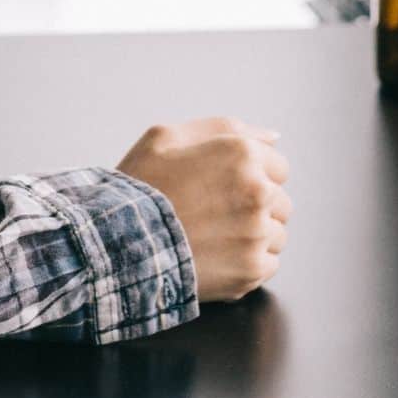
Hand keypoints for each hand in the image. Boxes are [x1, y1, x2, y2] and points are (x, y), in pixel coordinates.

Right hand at [115, 117, 291, 303]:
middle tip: (214, 211)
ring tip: (212, 235)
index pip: (278, 165)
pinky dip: (246, 262)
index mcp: (241, 154)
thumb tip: (273, 138)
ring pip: (276, 234)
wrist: (117, 240)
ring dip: (253, 234)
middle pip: (280, 200)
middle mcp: (258, 191)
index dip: (249, 174)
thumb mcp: (165, 137)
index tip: (223, 185)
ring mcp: (257, 233)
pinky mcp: (252, 268)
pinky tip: (215, 255)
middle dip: (255, 204)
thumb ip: (223, 128)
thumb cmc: (139, 185)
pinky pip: (267, 264)